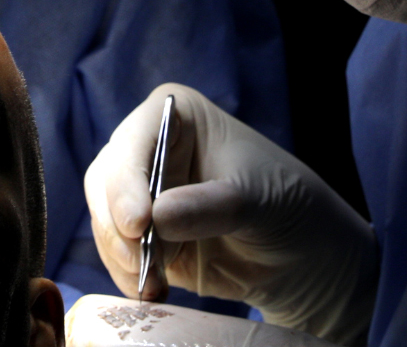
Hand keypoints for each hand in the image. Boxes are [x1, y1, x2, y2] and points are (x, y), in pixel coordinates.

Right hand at [83, 83, 376, 344]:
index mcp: (173, 116)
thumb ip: (208, 206)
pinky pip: (117, 253)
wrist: (301, 252)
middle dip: (118, 224)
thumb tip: (157, 218)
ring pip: (106, 220)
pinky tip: (153, 291)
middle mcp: (147, 148)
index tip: (138, 223)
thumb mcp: (255, 199)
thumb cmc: (285, 202)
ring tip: (153, 284)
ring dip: (123, 256)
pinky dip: (128, 275)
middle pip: (106, 181)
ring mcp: (141, 192)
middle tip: (139, 260)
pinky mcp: (142, 234)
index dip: (127, 182)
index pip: (134, 142)